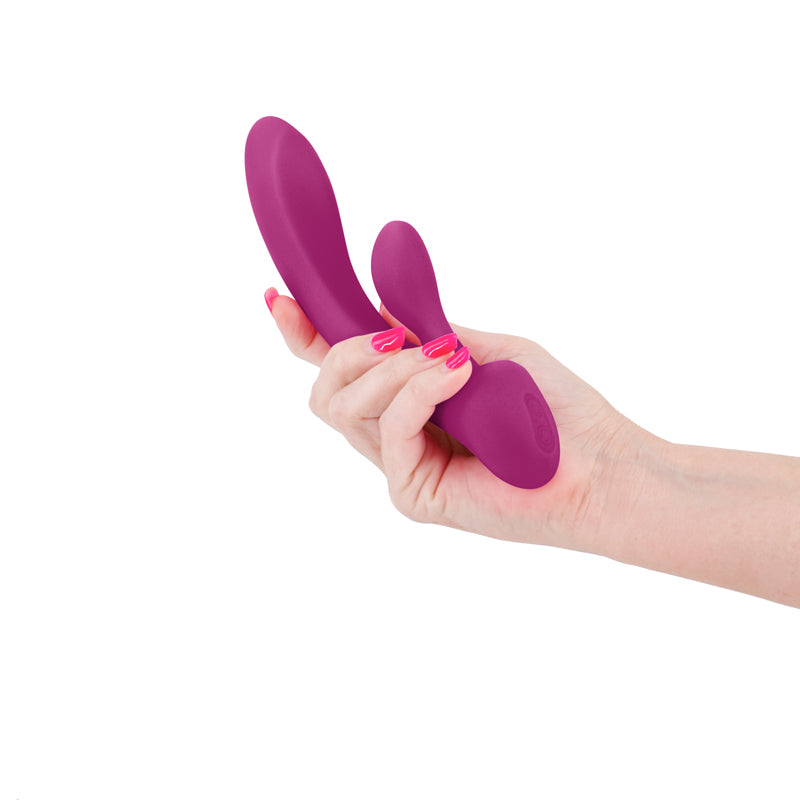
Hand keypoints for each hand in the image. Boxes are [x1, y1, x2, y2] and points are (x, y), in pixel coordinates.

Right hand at [264, 287, 651, 554]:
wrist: (601, 465)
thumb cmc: (556, 408)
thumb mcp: (485, 350)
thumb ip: (428, 334)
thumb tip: (379, 310)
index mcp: (408, 403)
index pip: (337, 373)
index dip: (303, 335)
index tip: (278, 294)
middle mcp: (395, 437)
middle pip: (325, 391)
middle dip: (345, 349)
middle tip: (396, 339)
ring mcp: (400, 468)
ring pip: (345, 407)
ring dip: (389, 369)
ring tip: (448, 359)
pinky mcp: (412, 494)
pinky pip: (389, 428)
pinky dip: (419, 391)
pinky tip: (457, 376)